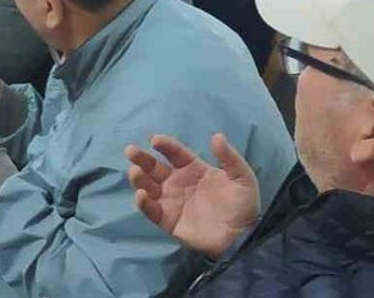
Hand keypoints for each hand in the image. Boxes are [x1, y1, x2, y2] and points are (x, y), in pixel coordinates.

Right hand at [126, 133, 260, 259]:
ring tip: (135, 172)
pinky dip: (143, 203)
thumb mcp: (242, 179)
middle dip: (141, 158)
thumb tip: (217, 135)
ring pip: (148, 186)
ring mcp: (171, 201)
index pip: (175, 153)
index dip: (165, 145)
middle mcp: (177, 183)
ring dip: (139, 178)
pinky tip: (141, 194)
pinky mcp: (167, 220)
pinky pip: (151, 210)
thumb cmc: (242, 207)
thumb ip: (229, 158)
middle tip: (131, 151)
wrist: (242, 238)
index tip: (155, 140)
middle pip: (154, 167)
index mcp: (193, 169)